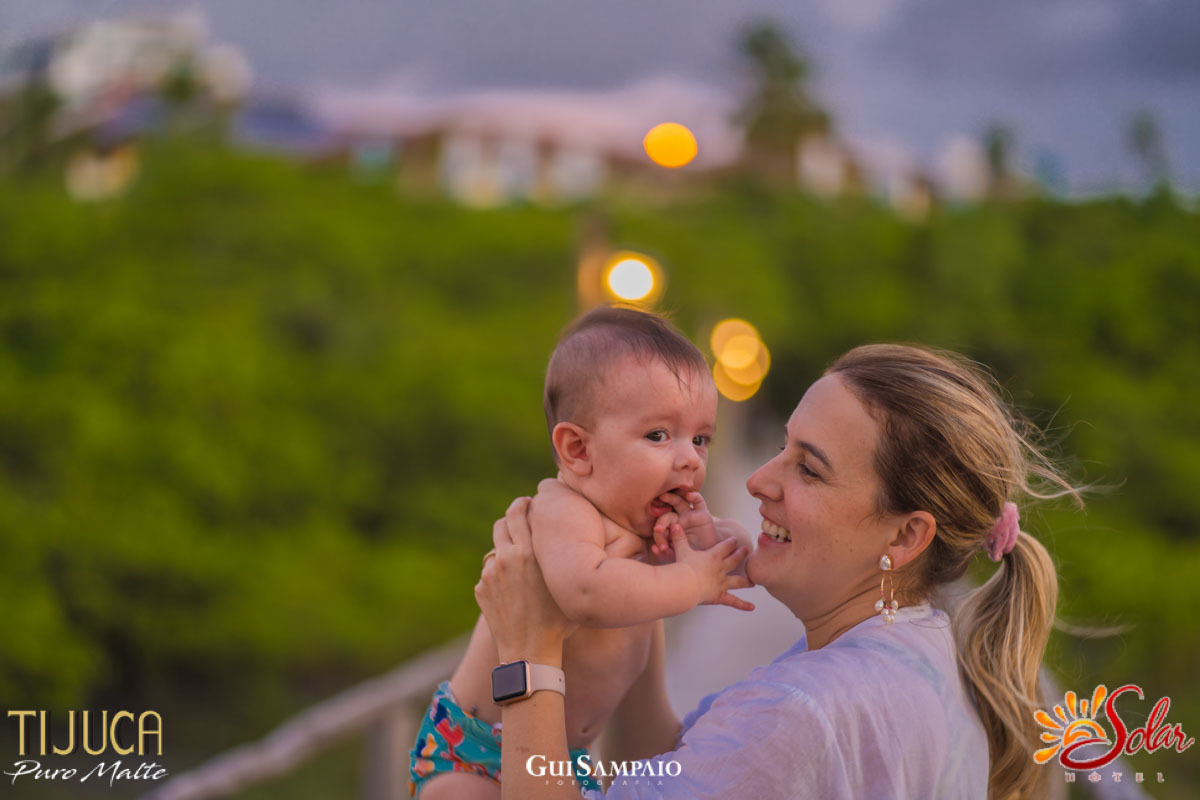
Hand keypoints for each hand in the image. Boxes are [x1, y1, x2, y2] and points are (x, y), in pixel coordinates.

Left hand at [475, 497, 577, 664]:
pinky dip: (500, 575)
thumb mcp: (565, 581)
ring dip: (506, 549)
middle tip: (522, 522)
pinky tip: (514, 590)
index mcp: (527, 552)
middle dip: (511, 519)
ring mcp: (490, 574)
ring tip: (521, 562)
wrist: (530, 651)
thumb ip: (561, 555)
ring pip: (495, 549)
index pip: (518, 512)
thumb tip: (566, 537)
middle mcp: (505, 558)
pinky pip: (490, 573)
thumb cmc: (558, 619)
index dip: (523, 504)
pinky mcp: (481, 589)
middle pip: (501, 523)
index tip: (528, 504)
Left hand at [650, 490, 718, 558]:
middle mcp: (678, 520)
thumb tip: (653, 548)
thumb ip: (666, 553)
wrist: (711, 556)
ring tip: (664, 497)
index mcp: (669, 530)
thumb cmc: (692, 555)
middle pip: (667, 515)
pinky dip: (694, 496)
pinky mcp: (702, 514)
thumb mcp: (678, 556)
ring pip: (678, 502)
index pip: (661, 527)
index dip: (658, 535)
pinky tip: (689, 495)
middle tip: (658, 530)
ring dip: (670, 498)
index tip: (661, 547)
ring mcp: (689, 516)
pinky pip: (698, 501)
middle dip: (661, 522)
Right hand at [669, 526, 755, 611]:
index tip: (735, 539)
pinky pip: (733, 601)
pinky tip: (752, 607)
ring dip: (746, 581)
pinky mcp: (720, 596)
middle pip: (735, 560)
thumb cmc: (682, 566)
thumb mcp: (681, 550)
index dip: (730, 542)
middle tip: (747, 550)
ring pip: (738, 581)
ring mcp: (722, 583)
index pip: (725, 546)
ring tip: (753, 581)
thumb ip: (679, 538)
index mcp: (714, 556)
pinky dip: (743, 605)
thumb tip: (674, 524)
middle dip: (741, 554)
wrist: (685, 585)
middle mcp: (721, 569)